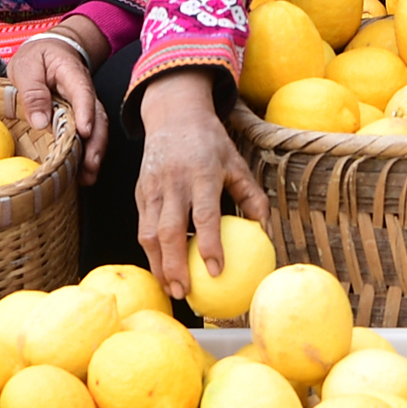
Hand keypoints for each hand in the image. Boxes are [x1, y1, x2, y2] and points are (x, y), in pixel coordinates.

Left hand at [7, 18, 108, 183]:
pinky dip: (87, 154)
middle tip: (90, 167)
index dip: (85, 112)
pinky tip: (82, 174)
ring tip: (88, 178)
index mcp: (72, 73)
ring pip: (97, 130)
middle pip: (98, 117)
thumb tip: (40, 122)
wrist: (50, 49)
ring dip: (95, 154)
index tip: (84, 131)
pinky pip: (88, 136)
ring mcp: (85, 106)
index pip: (83, 92)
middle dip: (96, 143)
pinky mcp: (80, 118)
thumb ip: (33, 91)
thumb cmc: (37, 57)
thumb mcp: (26, 66)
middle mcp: (85, 92)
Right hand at [135, 68, 269, 300]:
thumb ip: (251, 195)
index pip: (204, 214)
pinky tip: (162, 268)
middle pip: (169, 230)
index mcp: (202, 173)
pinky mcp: (140, 191)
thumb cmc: (210, 143)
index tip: (217, 271)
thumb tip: (266, 230)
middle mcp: (174, 181)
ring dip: (158, 264)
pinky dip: (150, 251)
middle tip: (186, 293)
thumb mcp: (236, 162)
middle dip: (175, 265)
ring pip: (149, 232)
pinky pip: (142, 226)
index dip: (210, 244)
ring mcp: (153, 187)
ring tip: (171, 289)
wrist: (172, 114)